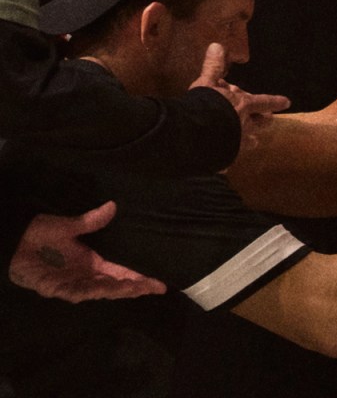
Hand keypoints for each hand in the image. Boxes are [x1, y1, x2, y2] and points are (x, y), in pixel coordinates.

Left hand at [8, 201, 166, 301]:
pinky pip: (74, 293)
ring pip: (98, 291)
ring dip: (116, 291)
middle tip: (155, 287)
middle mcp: (84, 275)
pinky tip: (103, 291)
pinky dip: (88, 292)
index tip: (160, 282)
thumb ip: (89, 221)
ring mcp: (70, 283)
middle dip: (135, 287)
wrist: (11, 240)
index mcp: (91, 262)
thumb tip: (112, 206)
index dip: (140, 277)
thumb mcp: (67, 225)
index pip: (121, 272)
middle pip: (114, 285)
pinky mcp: (53, 287)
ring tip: (134, 287)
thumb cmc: (37, 233)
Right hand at [190, 43, 290, 148]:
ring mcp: (237, 143)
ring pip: (249, 142)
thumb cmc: (205, 105)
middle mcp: (245, 125)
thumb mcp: (207, 83)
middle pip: (261, 124)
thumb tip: (217, 45)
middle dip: (265, 121)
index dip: (276, 101)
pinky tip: (225, 164)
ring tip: (252, 141)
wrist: (196, 134)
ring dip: (250, 140)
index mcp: (244, 106)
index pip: (264, 101)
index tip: (287, 102)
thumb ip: (213, 67)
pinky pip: (230, 158)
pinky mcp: (225, 157)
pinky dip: (228, 158)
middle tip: (269, 120)